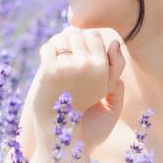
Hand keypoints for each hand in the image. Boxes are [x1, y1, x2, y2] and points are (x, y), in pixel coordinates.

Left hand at [31, 27, 125, 147]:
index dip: (84, 41)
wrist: (60, 128)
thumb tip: (114, 42)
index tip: (78, 52)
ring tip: (57, 57)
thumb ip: (116, 66)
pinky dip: (46, 52)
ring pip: (61, 38)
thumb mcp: (106, 89)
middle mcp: (86, 66)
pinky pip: (47, 47)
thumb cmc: (85, 107)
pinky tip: (48, 62)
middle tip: (66, 54)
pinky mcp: (49, 71)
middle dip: (70, 41)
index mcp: (102, 68)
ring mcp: (66, 68)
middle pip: (76, 35)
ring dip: (57, 44)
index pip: (94, 35)